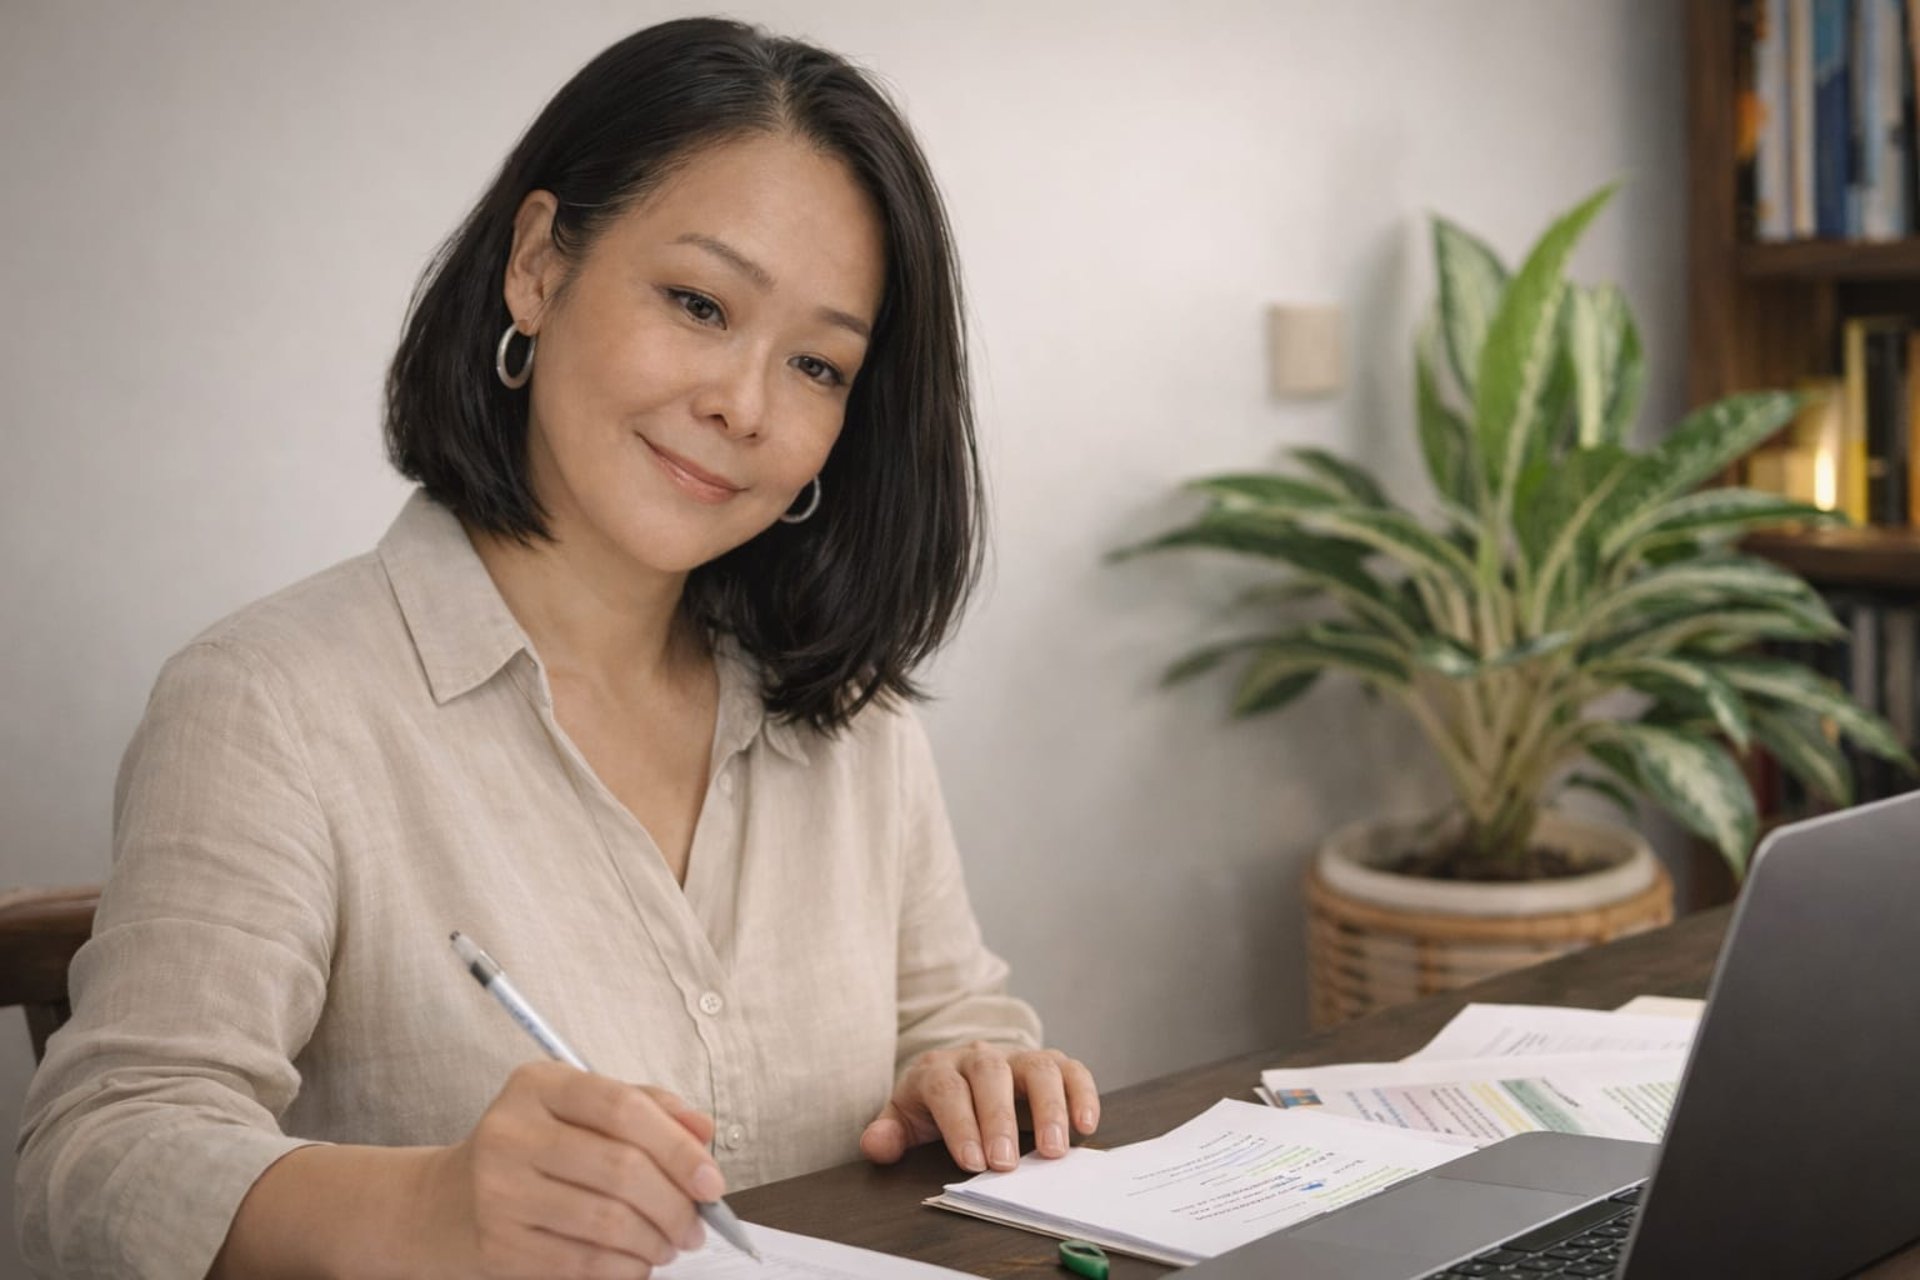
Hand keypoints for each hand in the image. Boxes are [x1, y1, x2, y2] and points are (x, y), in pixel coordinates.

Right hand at [423, 1062, 724, 1278]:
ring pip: (608, 1223)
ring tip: (668, 1244)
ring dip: (656, 1241)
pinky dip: (626, 1269)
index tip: (711, 1181)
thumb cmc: (531, 1150)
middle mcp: (511, 1133)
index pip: (624, 1108)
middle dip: (676, 1205)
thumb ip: (647, 1109)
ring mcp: (499, 1192)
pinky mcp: (499, 1247)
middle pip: (622, 1170)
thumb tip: (703, 1133)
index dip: (679, 1148)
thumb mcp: (580, 1109)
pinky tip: (636, 1262)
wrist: (444, 1203)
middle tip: (696, 1224)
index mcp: (538, 1085)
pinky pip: (584, 1264)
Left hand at [859, 1042, 1099, 1173]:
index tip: (972, 1163)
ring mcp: (1018, 1058)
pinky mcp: (1051, 1065)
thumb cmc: (935, 1105)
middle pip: (992, 1075)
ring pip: (1038, 1067)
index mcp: (939, 1068)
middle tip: (1006, 1164)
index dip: (959, 1124)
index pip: (947, 1088)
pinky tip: (1086, 1125)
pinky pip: (1071, 1070)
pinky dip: (1082, 1094)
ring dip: (1049, 1108)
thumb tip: (876, 1146)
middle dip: (1000, 1119)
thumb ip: (889, 1134)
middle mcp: (980, 1056)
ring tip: (1054, 1151)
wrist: (964, 1074)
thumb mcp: (906, 1119)